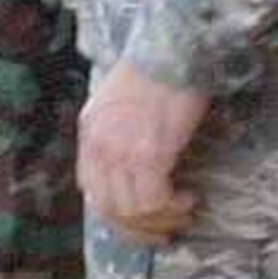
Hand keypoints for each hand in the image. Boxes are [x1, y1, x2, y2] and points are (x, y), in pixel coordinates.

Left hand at [77, 61, 207, 244]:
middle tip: (164, 229)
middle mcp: (99, 144)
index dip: (114, 212)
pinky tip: (188, 199)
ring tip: (182, 210)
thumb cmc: (155, 70)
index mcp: (89, 130)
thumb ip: (115, 132)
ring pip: (131, 210)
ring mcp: (121, 150)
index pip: (89, 188)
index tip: (138, 220)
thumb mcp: (118, 101)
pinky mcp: (149, 153)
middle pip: (108, 207)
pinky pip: (154, 201)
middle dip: (138, 227)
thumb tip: (130, 167)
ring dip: (160, 220)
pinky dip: (172, 208)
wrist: (171, 48)